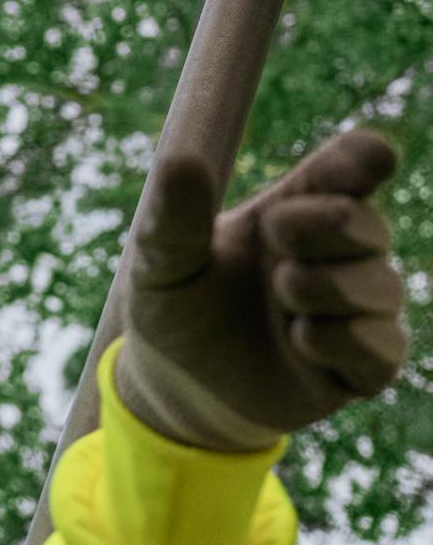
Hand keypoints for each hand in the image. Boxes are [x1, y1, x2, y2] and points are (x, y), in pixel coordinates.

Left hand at [117, 130, 410, 451]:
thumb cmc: (175, 306)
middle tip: (276, 233)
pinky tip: (301, 342)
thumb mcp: (160, 261)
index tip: (371, 160)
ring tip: (283, 294)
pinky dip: (341, 340)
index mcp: (295, 208)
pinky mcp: (364, 365)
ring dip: (326, 286)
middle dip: (326, 222)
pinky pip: (384, 346)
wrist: (178, 385)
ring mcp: (356, 309)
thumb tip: (180, 160)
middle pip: (368, 222)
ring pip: (382, 284)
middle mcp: (336, 253)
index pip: (351, 168)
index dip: (365, 159)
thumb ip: (172, 216)